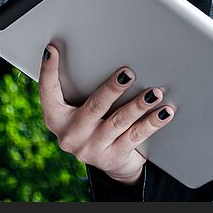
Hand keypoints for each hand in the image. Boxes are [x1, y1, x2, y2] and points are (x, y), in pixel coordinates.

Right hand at [38, 43, 173, 185]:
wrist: (113, 162)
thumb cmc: (97, 124)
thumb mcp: (84, 110)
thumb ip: (85, 89)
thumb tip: (105, 58)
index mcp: (57, 118)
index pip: (49, 92)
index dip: (48, 71)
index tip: (52, 49)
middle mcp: (70, 135)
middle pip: (94, 106)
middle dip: (112, 89)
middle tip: (128, 74)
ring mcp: (91, 149)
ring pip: (119, 121)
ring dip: (138, 105)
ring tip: (154, 93)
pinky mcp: (112, 158)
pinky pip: (136, 136)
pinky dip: (152, 122)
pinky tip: (164, 112)